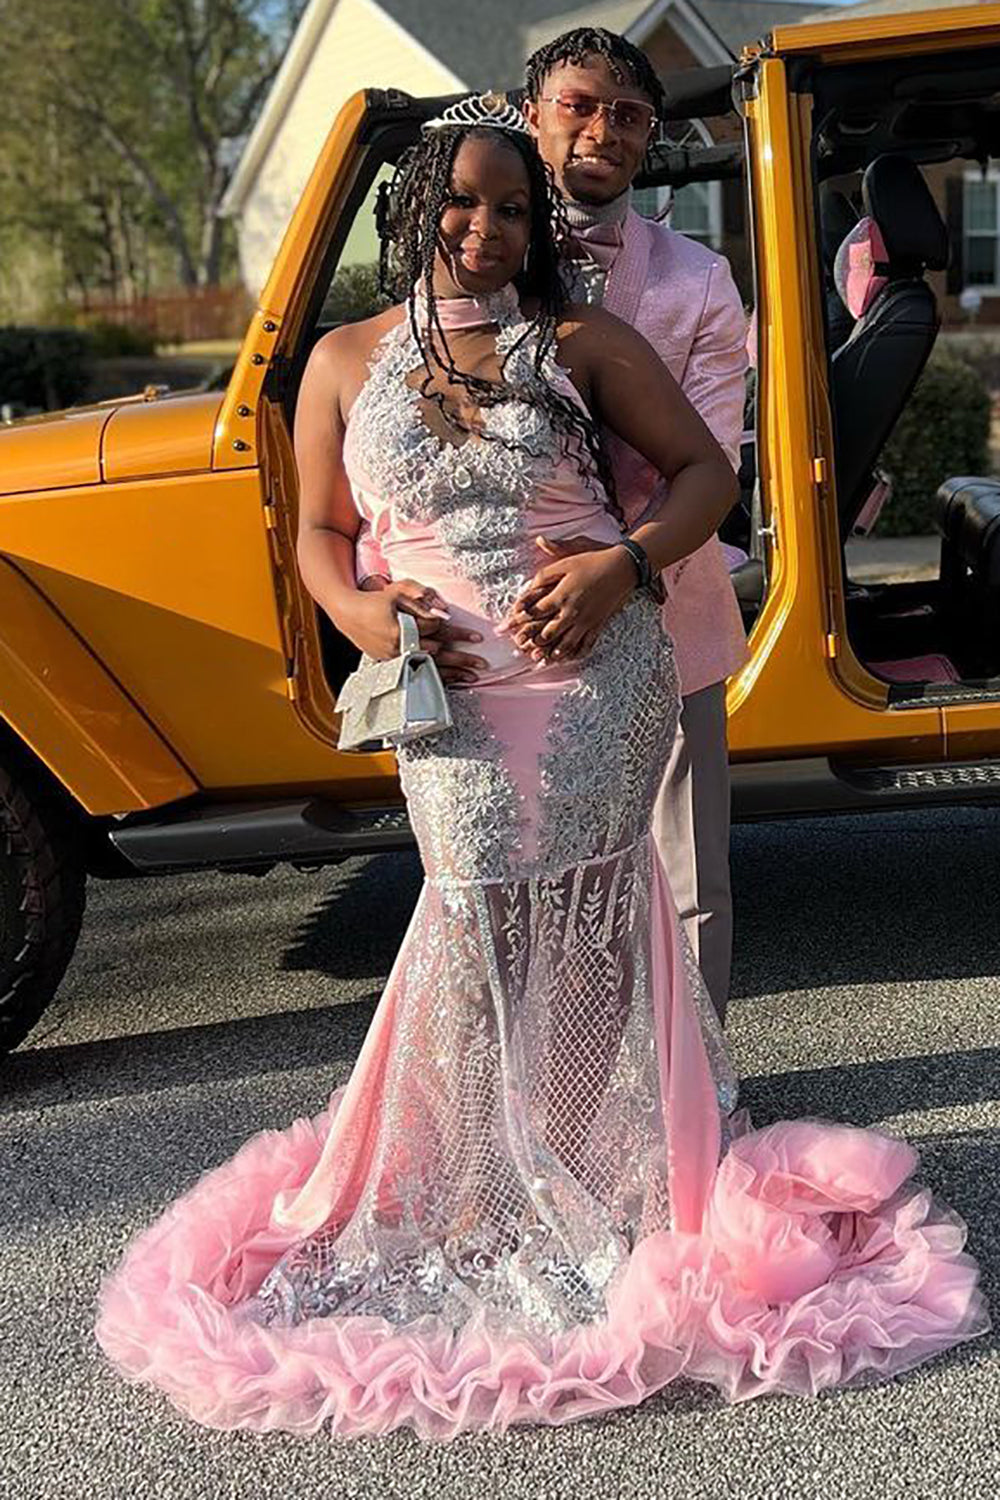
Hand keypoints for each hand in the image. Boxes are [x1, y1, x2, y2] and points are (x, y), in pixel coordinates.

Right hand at [338, 578, 487, 683]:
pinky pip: (419, 674)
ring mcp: (396, 660)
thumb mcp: (397, 590)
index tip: (477, 637)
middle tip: (483, 664)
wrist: (349, 615)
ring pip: (429, 669)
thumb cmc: (376, 600)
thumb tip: (444, 609)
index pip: (435, 631)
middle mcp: (400, 648)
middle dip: (462, 659)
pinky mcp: (393, 666)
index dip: (457, 633)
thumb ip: (420, 595)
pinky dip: (437, 679)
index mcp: (402, 630)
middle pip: (438, 655)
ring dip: (453, 673)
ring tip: (474, 677)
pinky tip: (453, 682)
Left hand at [499, 536, 635, 660]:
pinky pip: (586, 644)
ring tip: (539, 660)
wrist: (623, 567)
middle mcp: (572, 612)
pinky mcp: (598, 625)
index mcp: (562, 595)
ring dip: (551, 653)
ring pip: (566, 644)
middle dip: (532, 641)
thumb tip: (528, 584)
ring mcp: (586, 621)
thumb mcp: (567, 561)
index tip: (508, 625)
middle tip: (520, 647)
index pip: (535, 612)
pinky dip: (575, 654)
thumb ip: (545, 574)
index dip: (519, 619)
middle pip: (548, 633)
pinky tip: (567, 659)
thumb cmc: (593, 561)